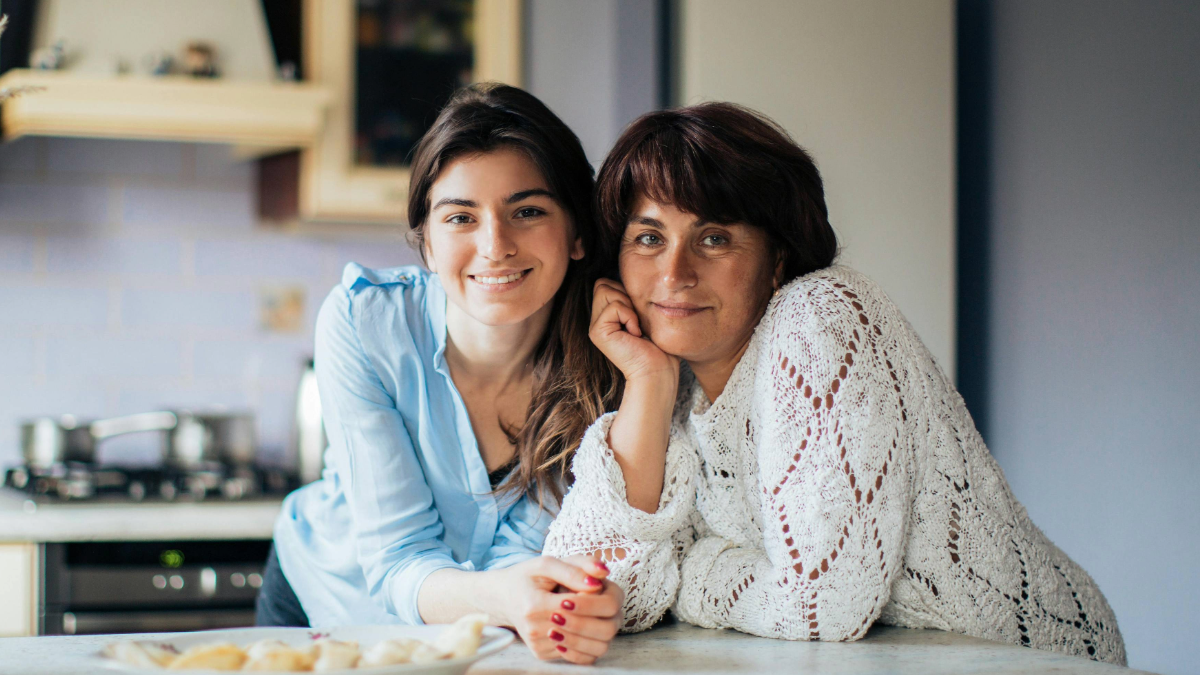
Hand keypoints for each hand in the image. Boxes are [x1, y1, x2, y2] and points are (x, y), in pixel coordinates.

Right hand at [492, 555, 620, 663]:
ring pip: (588, 645)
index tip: (595, 584)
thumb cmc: (527, 577)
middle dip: (599, 612)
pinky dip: (589, 638)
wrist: (504, 598)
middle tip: (598, 597)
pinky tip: (583, 622)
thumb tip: (602, 576)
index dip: (592, 595)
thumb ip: (574, 568)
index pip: (577, 605)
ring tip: (592, 610)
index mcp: (534, 605)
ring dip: (598, 627)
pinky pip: (579, 655)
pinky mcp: (542, 654)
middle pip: (584, 627)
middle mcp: (534, 630)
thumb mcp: (546, 564)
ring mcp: (538, 644)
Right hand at [589, 279, 678, 384]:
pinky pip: (614, 306)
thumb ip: (630, 298)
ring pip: (605, 290)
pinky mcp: (597, 332)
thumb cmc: (657, 345)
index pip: (605, 283)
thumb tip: (629, 275)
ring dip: (627, 305)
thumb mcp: (642, 313)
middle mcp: (596, 320)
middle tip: (636, 320)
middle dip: (624, 295)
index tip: (638, 314)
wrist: (657, 370)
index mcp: (605, 315)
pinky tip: (635, 334)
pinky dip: (630, 316)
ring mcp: (595, 327)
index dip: (624, 291)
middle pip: (602, 283)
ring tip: (635, 327)